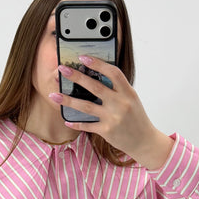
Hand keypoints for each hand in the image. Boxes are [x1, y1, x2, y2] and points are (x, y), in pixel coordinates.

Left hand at [50, 56, 173, 169]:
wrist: (144, 141)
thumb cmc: (137, 118)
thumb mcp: (132, 100)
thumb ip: (118, 89)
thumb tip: (97, 77)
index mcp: (128, 92)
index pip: (112, 73)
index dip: (97, 63)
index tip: (83, 57)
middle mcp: (120, 104)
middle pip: (95, 87)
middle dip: (77, 77)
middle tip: (62, 69)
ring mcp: (112, 118)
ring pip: (86, 106)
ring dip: (68, 100)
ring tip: (54, 95)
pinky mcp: (106, 131)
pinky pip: (87, 125)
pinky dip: (76, 123)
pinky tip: (66, 120)